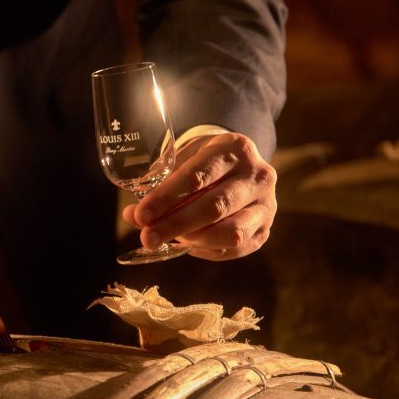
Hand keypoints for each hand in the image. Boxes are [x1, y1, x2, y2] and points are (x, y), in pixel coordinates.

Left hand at [122, 132, 276, 260]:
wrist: (240, 163)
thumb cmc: (205, 160)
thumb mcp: (184, 158)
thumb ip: (160, 184)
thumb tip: (132, 215)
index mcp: (235, 149)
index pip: (198, 176)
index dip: (166, 198)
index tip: (141, 214)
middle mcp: (258, 176)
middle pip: (214, 207)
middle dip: (175, 225)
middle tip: (147, 237)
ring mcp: (266, 205)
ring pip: (230, 232)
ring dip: (193, 240)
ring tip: (167, 239)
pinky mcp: (266, 229)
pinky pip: (235, 248)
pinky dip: (206, 250)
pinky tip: (187, 245)